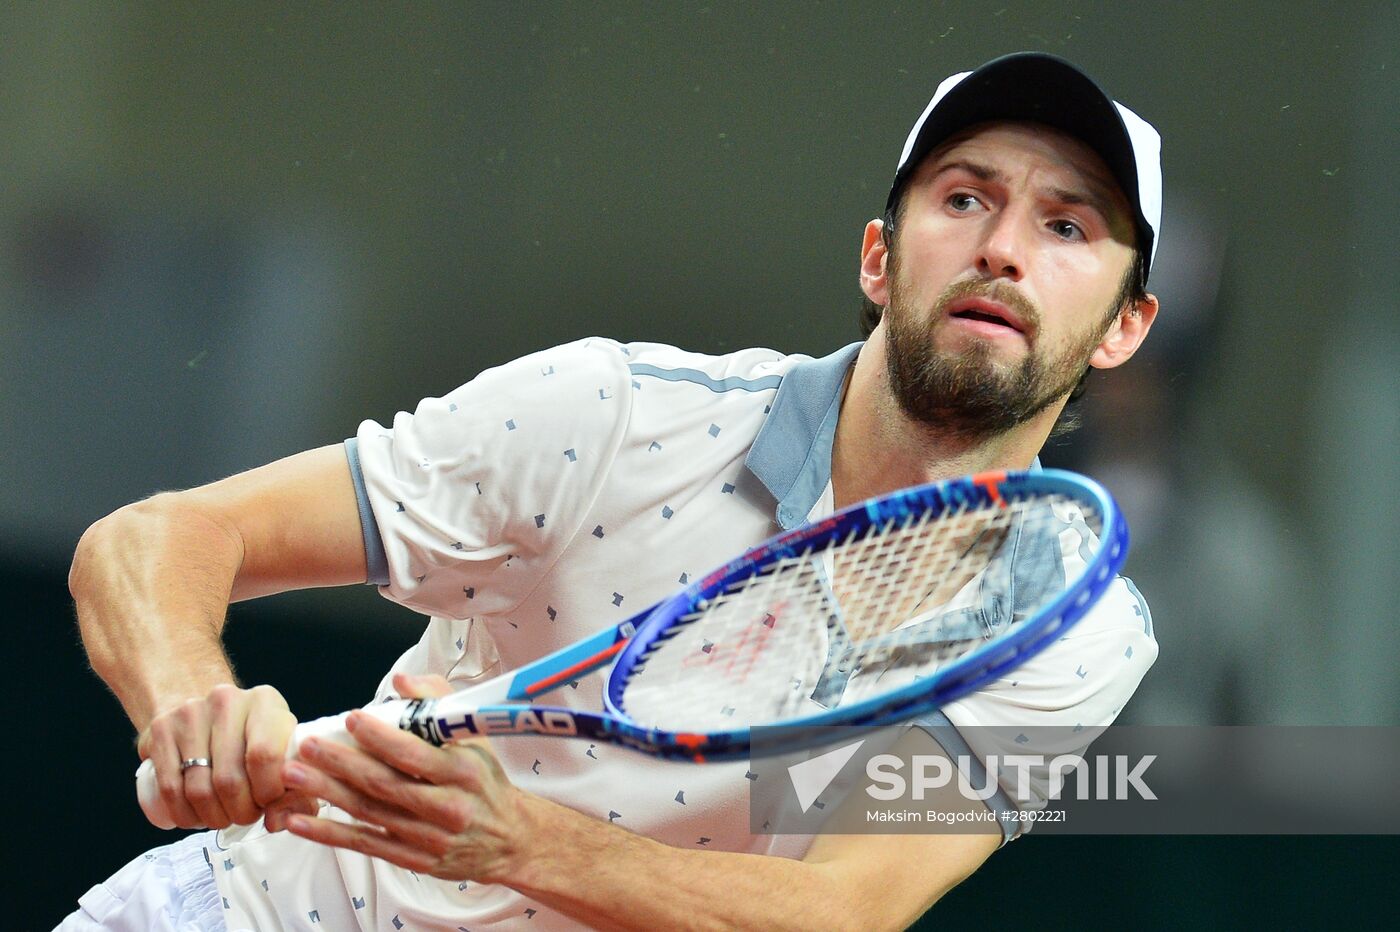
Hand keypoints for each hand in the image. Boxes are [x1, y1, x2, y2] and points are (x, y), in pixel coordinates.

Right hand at [137, 683, 314, 829]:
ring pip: (198, 789)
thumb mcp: (283, 750)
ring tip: (223, 817)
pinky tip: (197, 817)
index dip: (267, 793)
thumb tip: (278, 822)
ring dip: (212, 817)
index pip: (265, 755)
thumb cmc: (254, 736)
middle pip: (229, 779)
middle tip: (245, 815)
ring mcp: (189, 713)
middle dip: (240, 811)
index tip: (268, 804)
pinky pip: (170, 788)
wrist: (207, 711)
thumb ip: (295, 789)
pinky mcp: (161, 729)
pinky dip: (184, 814)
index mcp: (264, 701)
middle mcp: (225, 700)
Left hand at [281, 673, 527, 882]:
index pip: (414, 754)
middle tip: (306, 745)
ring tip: (292, 774)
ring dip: (326, 793)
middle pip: (383, 785)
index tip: (350, 719)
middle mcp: (446, 807)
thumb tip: (400, 681)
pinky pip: (364, 845)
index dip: (379, 737)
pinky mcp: (413, 860)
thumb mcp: (475, 737)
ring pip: (368, 813)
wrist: (510, 839)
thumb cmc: (485, 780)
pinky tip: (299, 822)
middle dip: (340, 763)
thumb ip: (438, 701)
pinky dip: (329, 834)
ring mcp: (428, 838)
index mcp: (463, 772)